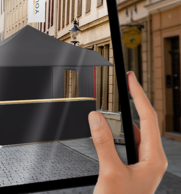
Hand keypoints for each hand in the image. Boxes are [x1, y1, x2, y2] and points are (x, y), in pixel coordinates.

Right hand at [89, 71, 166, 193]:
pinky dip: (117, 132)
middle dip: (133, 102)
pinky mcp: (132, 167)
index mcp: (153, 157)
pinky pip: (126, 142)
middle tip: (124, 84)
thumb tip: (96, 116)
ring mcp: (143, 163)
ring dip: (123, 118)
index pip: (147, 117)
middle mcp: (151, 159)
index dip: (138, 95)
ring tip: (114, 106)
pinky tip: (108, 130)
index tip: (131, 78)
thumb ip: (103, 142)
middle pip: (143, 121)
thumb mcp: (110, 172)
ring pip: (134, 132)